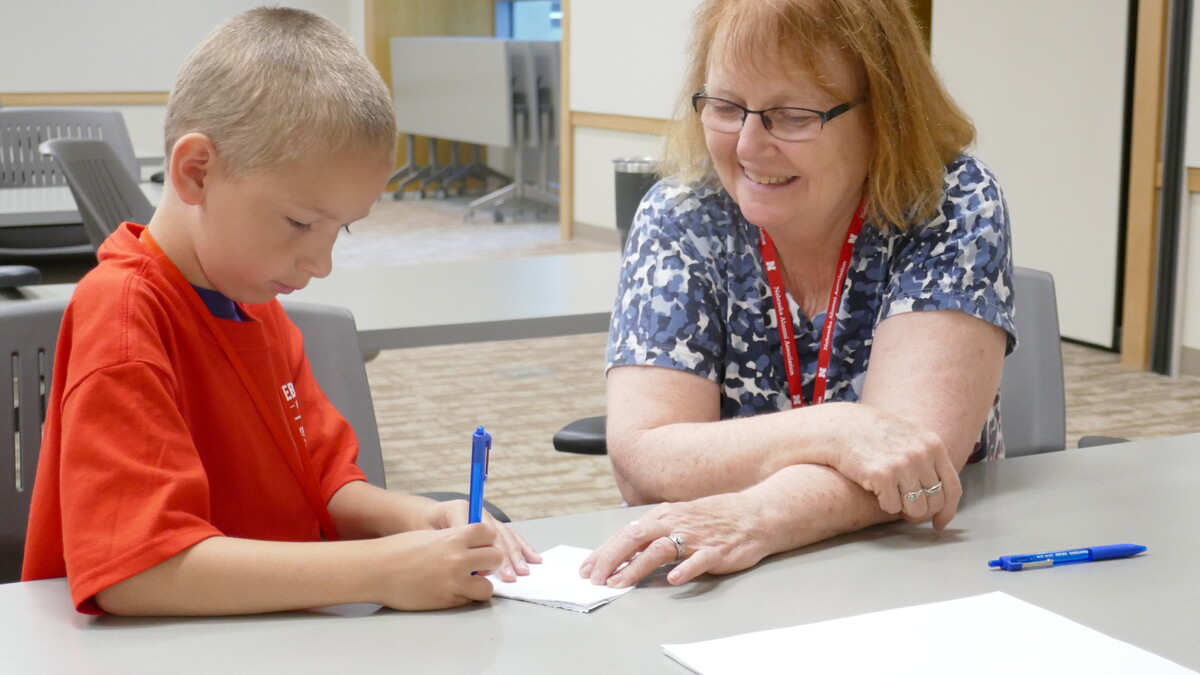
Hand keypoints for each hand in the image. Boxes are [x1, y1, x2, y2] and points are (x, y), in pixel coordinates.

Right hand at [372, 524, 502, 609]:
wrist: (377, 570)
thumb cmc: (399, 550)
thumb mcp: (430, 535)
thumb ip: (454, 539)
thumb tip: (473, 546)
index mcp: (453, 537)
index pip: (489, 533)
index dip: (488, 539)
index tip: (483, 544)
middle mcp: (458, 559)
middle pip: (496, 558)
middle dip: (491, 561)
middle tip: (481, 564)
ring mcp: (453, 582)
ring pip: (488, 586)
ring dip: (481, 584)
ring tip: (469, 581)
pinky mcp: (446, 600)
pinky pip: (469, 600)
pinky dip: (465, 596)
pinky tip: (452, 590)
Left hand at [424, 499, 541, 580]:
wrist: (418, 515)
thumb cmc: (419, 526)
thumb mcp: (424, 534)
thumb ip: (444, 546)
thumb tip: (467, 566)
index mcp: (459, 509)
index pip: (479, 530)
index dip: (485, 550)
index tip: (485, 570)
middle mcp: (475, 511)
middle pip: (496, 534)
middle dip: (504, 555)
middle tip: (510, 575)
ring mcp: (484, 517)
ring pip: (505, 535)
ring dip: (516, 554)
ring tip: (523, 571)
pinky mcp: (489, 526)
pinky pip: (508, 536)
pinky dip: (521, 547)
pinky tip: (532, 557)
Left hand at [579, 493, 771, 587]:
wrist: (755, 514)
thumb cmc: (714, 518)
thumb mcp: (679, 518)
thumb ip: (655, 532)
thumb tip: (627, 548)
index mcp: (663, 516)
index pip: (626, 533)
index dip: (604, 551)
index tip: (586, 568)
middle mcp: (675, 524)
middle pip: (635, 539)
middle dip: (611, 559)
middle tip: (594, 579)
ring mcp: (695, 538)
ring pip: (660, 550)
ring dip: (636, 567)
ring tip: (620, 582)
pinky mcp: (716, 551)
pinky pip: (699, 561)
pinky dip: (685, 570)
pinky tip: (673, 580)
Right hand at [822, 404, 962, 528]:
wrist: (840, 426)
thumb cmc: (873, 435)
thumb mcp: (910, 437)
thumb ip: (928, 460)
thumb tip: (943, 494)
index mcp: (933, 444)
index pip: (953, 487)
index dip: (947, 510)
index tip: (939, 523)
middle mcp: (922, 454)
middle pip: (934, 503)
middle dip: (921, 513)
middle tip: (907, 512)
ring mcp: (903, 465)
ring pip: (916, 510)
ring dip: (902, 510)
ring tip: (889, 497)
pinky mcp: (882, 475)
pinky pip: (892, 508)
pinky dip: (883, 505)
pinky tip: (874, 490)